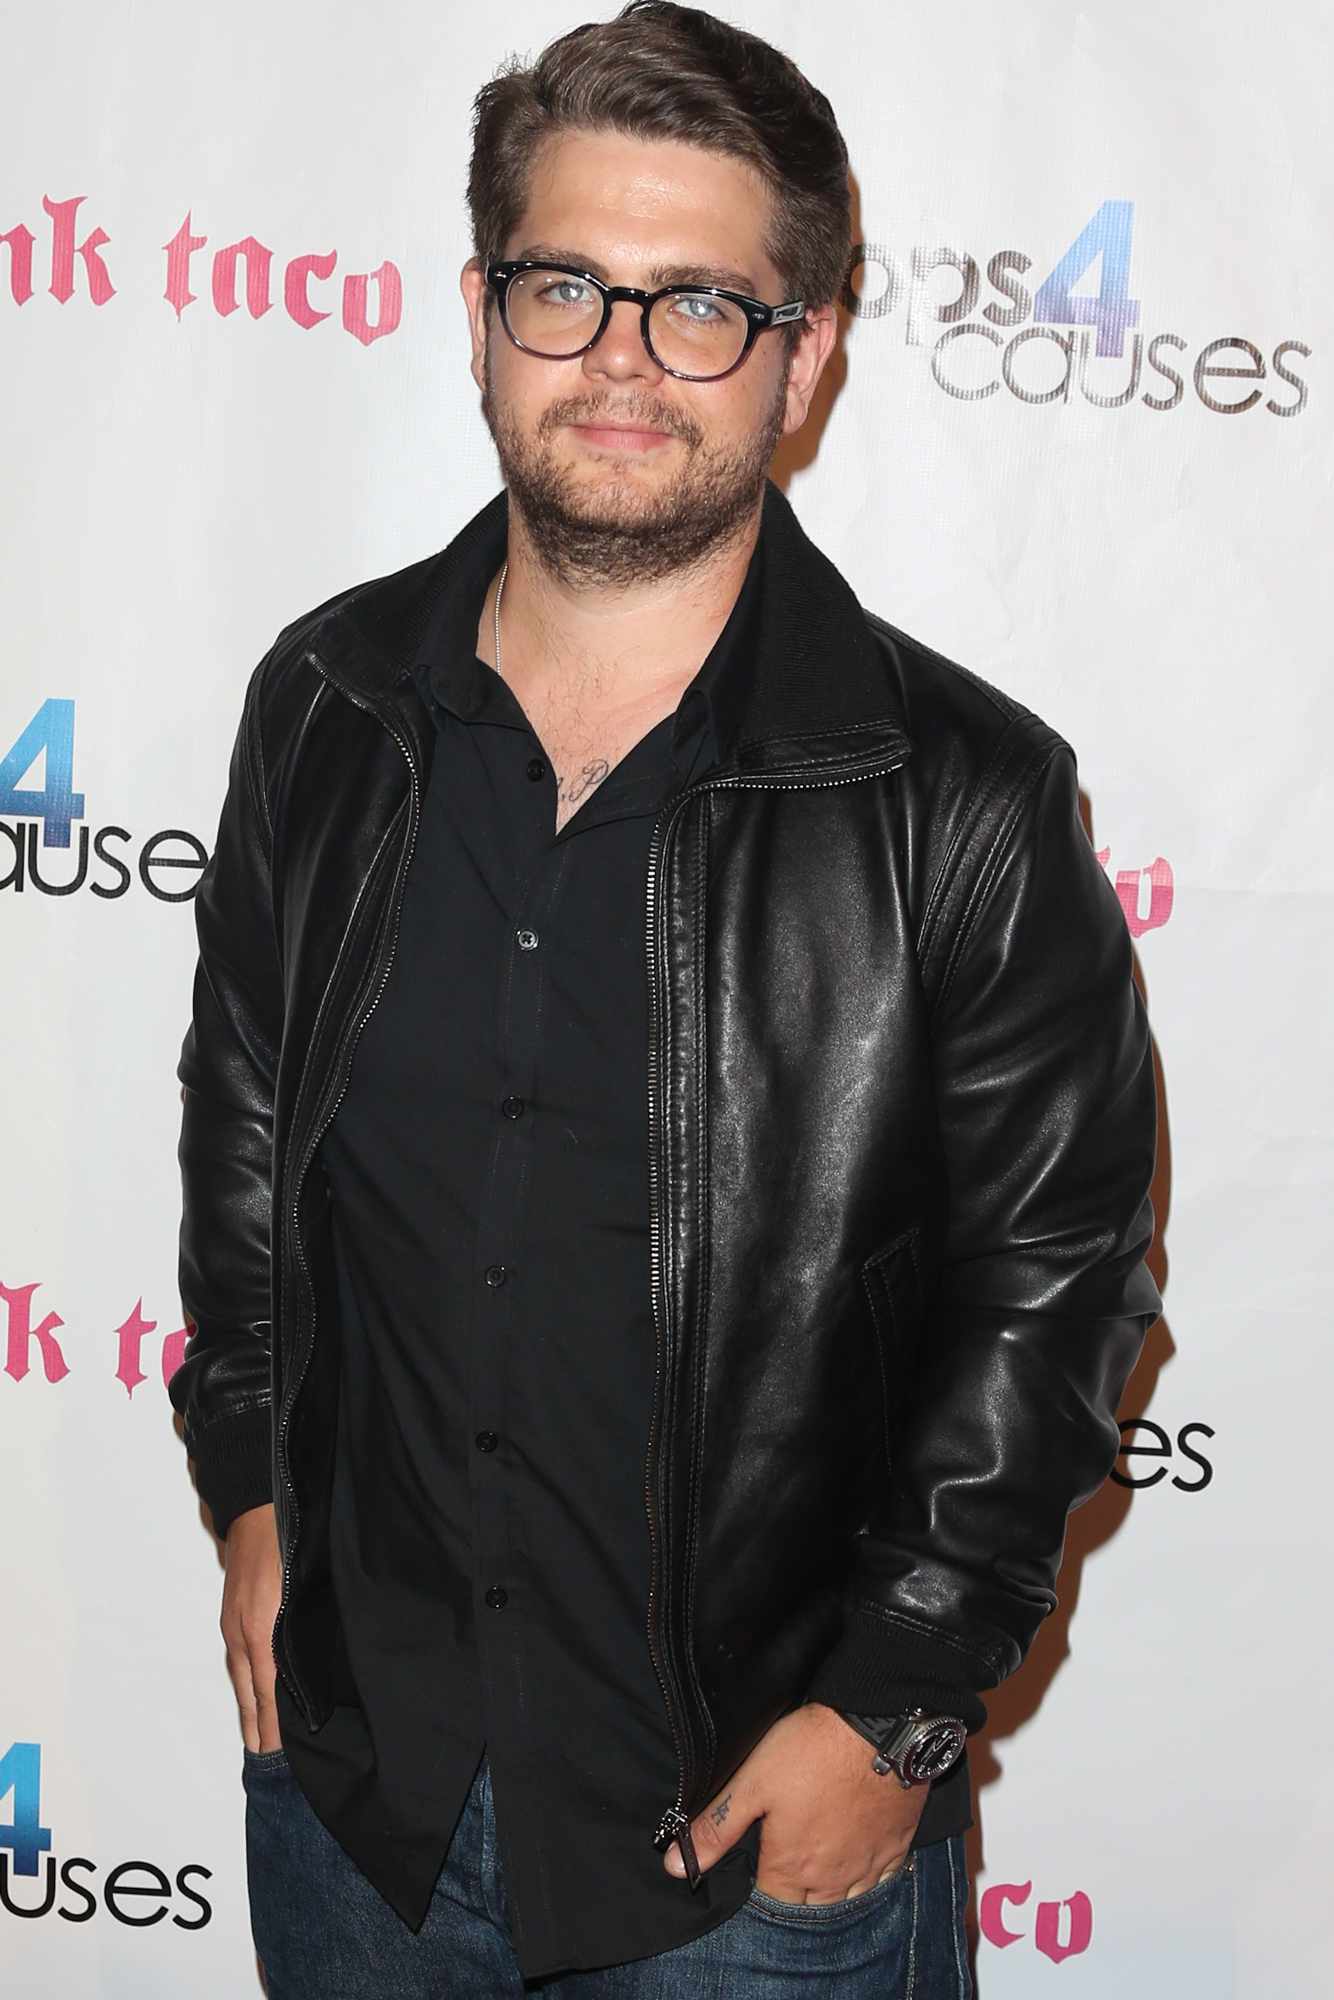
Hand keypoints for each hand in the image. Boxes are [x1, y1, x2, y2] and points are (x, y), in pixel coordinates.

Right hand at [221, 1502, 283, 1753]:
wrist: (256, 1512)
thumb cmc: (285, 1546)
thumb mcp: (300, 1590)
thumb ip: (302, 1631)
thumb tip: (304, 1668)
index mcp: (261, 1632)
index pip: (267, 1692)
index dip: (272, 1724)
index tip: (277, 1753)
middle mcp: (243, 1635)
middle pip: (249, 1693)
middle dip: (255, 1727)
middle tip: (264, 1760)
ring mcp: (234, 1626)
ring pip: (241, 1678)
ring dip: (248, 1709)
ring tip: (256, 1738)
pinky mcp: (233, 1617)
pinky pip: (238, 1660)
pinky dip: (244, 1684)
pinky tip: (252, 1691)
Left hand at [663, 1701, 928, 1902]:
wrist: (880, 1726)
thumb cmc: (812, 1751)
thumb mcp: (751, 1783)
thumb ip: (716, 1828)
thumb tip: (675, 1867)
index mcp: (792, 1868)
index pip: (769, 1904)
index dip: (757, 1888)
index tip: (756, 1866)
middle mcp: (832, 1879)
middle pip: (808, 1908)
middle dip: (794, 1895)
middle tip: (787, 1866)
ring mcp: (868, 1866)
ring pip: (847, 1900)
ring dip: (831, 1891)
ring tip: (820, 1867)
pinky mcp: (895, 1847)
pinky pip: (882, 1881)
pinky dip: (869, 1879)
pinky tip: (860, 1862)